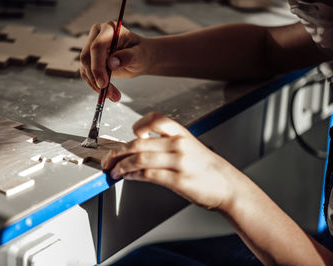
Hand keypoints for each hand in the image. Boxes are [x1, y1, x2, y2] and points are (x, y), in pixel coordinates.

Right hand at [80, 21, 150, 101]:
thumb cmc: (142, 53)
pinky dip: (95, 85)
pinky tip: (107, 93)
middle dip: (96, 78)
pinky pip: (86, 74)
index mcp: (110, 29)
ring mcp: (91, 47)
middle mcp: (97, 35)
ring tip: (112, 96)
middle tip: (109, 94)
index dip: (97, 66)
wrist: (139, 58)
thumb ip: (128, 57)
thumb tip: (111, 63)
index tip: (103, 84)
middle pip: (87, 57)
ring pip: (84, 67)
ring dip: (96, 85)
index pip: (97, 46)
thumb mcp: (140, 56)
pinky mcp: (90, 59)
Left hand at [101, 112, 239, 210]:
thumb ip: (166, 144)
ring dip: (121, 166)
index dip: (138, 126)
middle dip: (118, 152)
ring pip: (140, 159)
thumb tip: (139, 147)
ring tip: (114, 171)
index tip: (130, 135)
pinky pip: (148, 175)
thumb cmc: (206, 167)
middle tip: (108, 159)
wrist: (226, 185)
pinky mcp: (178, 180)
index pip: (155, 119)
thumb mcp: (190, 146)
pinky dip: (133, 175)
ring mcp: (179, 162)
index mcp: (182, 133)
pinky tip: (127, 176)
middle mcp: (179, 145)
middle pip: (139, 143)